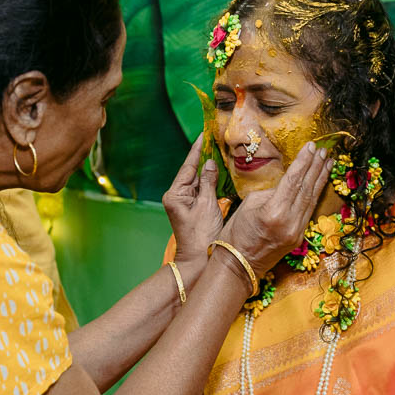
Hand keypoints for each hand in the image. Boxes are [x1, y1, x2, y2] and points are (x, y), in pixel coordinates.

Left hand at [161, 136, 221, 265]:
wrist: (198, 261)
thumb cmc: (201, 236)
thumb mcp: (207, 205)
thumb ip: (208, 182)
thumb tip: (210, 162)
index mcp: (175, 194)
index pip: (188, 166)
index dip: (197, 149)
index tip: (204, 134)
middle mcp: (177, 196)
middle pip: (192, 171)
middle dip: (204, 156)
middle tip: (215, 138)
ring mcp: (184, 202)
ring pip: (198, 180)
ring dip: (209, 168)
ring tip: (219, 150)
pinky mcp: (192, 208)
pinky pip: (202, 189)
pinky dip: (211, 181)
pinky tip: (220, 171)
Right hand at [219, 147, 331, 274]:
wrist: (238, 263)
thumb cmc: (236, 232)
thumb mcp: (250, 204)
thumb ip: (272, 192)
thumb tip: (287, 184)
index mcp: (274, 212)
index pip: (293, 181)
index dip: (304, 162)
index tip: (311, 146)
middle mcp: (290, 222)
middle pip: (306, 189)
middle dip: (316, 167)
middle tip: (324, 150)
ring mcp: (297, 231)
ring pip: (312, 200)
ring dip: (320, 179)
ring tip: (328, 162)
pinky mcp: (299, 237)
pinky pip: (309, 211)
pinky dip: (315, 195)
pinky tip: (320, 183)